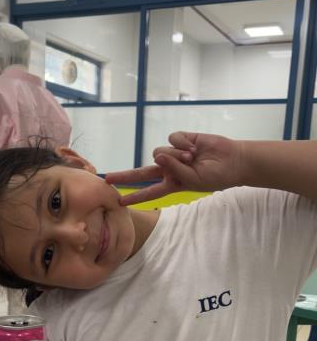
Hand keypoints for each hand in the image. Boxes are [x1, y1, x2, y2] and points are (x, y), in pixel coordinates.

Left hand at [106, 131, 240, 205]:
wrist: (232, 160)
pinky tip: (193, 148)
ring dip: (175, 156)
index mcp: (173, 184)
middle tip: (108, 179)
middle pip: (143, 173)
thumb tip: (158, 155)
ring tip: (193, 158)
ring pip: (160, 153)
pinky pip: (171, 139)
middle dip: (125, 176)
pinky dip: (181, 144)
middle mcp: (170, 169)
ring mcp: (175, 154)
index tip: (120, 201)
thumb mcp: (193, 181)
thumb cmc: (216, 175)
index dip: (135, 196)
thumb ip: (174, 170)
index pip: (150, 192)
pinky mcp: (181, 139)